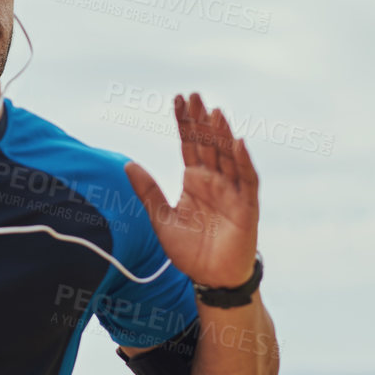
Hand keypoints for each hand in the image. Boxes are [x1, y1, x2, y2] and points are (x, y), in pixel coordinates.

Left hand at [123, 92, 259, 288]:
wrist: (211, 279)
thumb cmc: (190, 251)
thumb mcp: (161, 219)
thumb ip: (147, 191)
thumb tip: (127, 164)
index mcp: (195, 181)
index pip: (190, 144)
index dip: (185, 122)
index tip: (177, 99)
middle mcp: (215, 181)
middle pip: (209, 144)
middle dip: (202, 121)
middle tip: (194, 95)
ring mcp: (232, 192)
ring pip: (228, 157)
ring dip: (223, 135)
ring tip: (214, 112)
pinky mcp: (247, 207)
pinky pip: (247, 180)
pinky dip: (243, 162)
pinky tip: (238, 143)